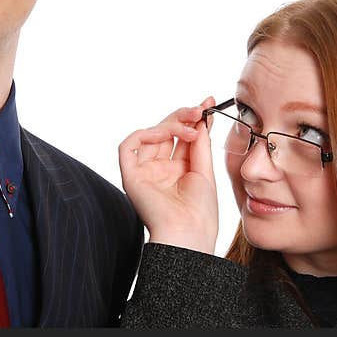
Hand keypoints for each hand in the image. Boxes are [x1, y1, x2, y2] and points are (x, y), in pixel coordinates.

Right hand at [118, 97, 217, 253]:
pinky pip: (128, 147)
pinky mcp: (131, 176)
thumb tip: (202, 116)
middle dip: (182, 117)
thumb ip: (200, 143)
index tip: (208, 103)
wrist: (190, 234)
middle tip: (199, 109)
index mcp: (178, 170)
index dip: (192, 119)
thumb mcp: (204, 170)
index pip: (181, 136)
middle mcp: (160, 169)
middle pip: (165, 132)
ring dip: (170, 125)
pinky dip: (143, 134)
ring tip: (190, 128)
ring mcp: (145, 172)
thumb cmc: (200, 212)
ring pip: (149, 135)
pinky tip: (162, 134)